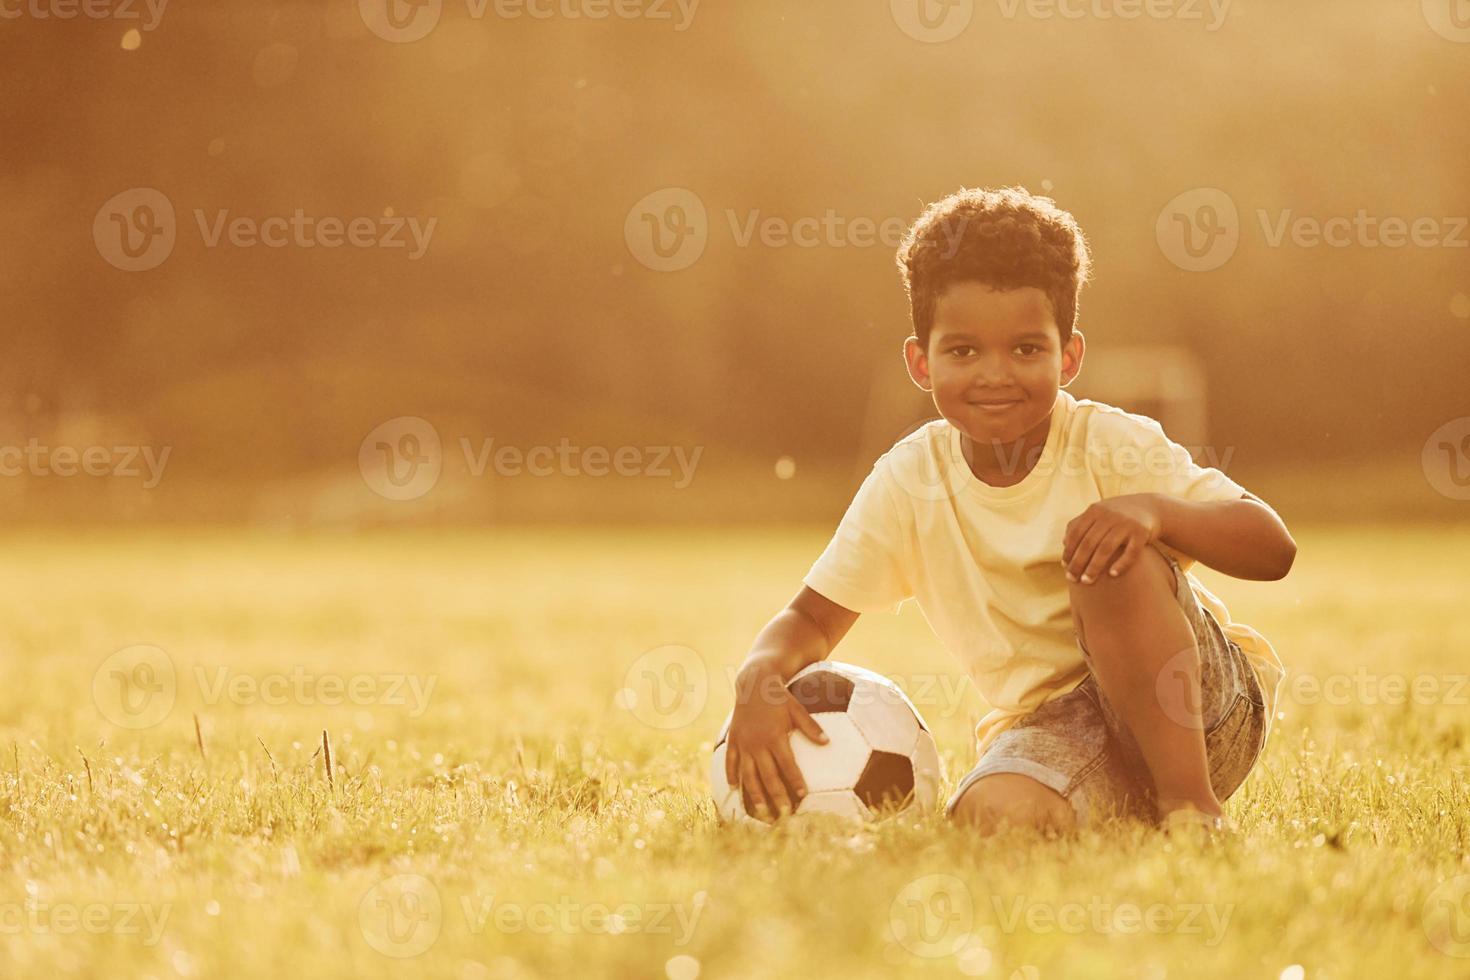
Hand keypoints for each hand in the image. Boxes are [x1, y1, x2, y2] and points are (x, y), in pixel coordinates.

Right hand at [725, 664, 828, 821]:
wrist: (754, 683)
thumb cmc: (780, 697)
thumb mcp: (798, 709)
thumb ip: (811, 727)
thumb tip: (828, 742)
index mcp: (775, 737)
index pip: (787, 765)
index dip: (795, 781)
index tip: (802, 796)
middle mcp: (758, 743)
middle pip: (768, 776)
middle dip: (776, 796)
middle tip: (784, 815)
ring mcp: (744, 743)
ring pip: (748, 774)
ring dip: (754, 794)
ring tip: (760, 812)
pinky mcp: (734, 740)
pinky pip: (731, 761)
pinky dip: (732, 775)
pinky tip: (734, 788)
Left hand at [1062, 493, 1163, 583]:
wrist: (1151, 507)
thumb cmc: (1118, 515)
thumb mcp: (1099, 513)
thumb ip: (1080, 524)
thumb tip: (1064, 543)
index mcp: (1095, 511)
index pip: (1076, 533)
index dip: (1069, 551)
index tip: (1065, 567)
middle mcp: (1109, 515)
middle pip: (1089, 542)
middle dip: (1078, 562)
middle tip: (1072, 579)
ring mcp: (1126, 523)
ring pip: (1106, 548)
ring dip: (1094, 567)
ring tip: (1086, 581)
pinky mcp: (1142, 532)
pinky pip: (1131, 551)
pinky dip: (1121, 564)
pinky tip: (1112, 575)